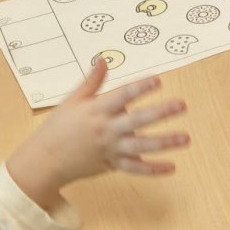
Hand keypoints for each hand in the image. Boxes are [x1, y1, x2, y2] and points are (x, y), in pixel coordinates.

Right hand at [5, 59, 189, 211]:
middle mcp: (106, 130)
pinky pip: (135, 169)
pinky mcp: (111, 165)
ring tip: (185, 138)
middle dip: (160, 112)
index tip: (158, 80)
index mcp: (96, 110)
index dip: (140, 87)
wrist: (45, 159)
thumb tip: (103, 59)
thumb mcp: (72, 100)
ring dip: (164, 143)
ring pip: (141, 147)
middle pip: (137, 121)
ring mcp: (110, 149)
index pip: (122, 96)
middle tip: (182, 105)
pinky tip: (172, 167)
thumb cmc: (59, 126)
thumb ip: (91, 81)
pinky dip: (153, 170)